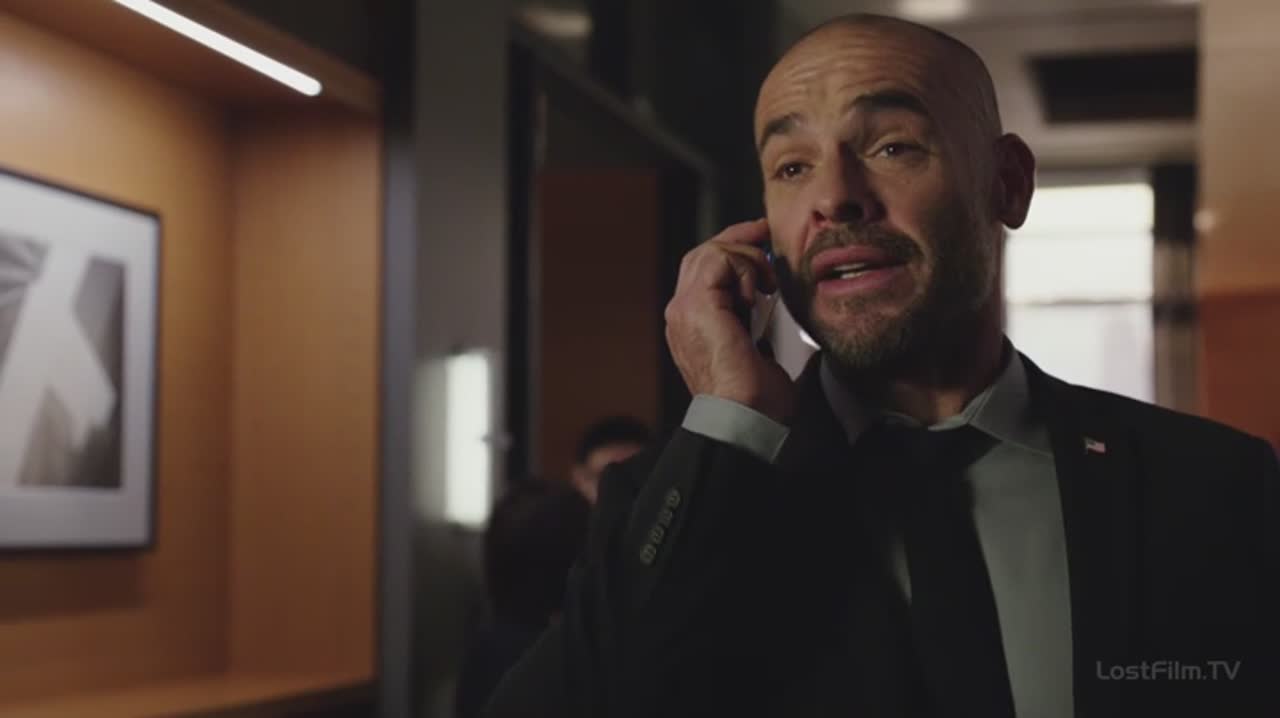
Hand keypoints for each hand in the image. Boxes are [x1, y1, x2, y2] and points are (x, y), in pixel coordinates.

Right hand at [664, 219, 796, 423]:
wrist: (744, 417)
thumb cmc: (755, 400)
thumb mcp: (761, 355)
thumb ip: (764, 331)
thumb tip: (794, 325)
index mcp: (693, 326)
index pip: (703, 273)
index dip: (732, 253)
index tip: (762, 245)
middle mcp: (681, 314)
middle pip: (701, 255)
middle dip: (737, 239)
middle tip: (764, 235)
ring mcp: (684, 309)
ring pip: (709, 252)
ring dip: (746, 258)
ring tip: (768, 281)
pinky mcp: (696, 305)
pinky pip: (718, 261)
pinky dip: (744, 267)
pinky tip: (759, 289)